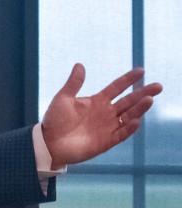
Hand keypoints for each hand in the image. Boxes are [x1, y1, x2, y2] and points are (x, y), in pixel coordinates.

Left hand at [41, 64, 161, 168]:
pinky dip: (129, 127)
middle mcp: (106, 113)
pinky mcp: (106, 141)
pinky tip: (136, 120)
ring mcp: (107, 127)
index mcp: (97, 101)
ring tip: (149, 100)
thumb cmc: (55, 120)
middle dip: (143, 93)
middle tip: (158, 86)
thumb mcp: (63, 98)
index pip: (117, 88)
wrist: (49, 142)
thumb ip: (74, 83)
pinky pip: (121, 134)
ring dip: (139, 109)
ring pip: (128, 116)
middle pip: (128, 101)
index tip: (141, 71)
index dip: (128, 80)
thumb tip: (79, 64)